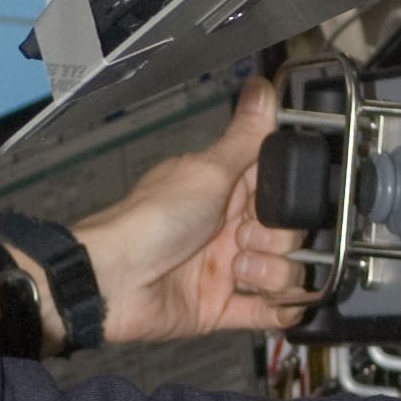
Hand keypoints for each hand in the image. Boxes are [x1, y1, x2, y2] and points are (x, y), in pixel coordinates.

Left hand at [21, 75, 308, 347]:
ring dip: (273, 273)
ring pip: (284, 273)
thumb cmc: (150, 220)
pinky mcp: (221, 308)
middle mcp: (227, 229)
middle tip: (244, 235)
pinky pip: (269, 313)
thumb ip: (245, 137)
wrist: (112, 280)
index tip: (281, 197)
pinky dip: (280, 309)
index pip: (280, 192)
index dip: (287, 197)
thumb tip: (262, 87)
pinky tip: (271, 299)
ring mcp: (225, 269)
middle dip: (278, 238)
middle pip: (288, 235)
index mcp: (224, 191)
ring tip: (238, 269)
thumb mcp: (206, 170)